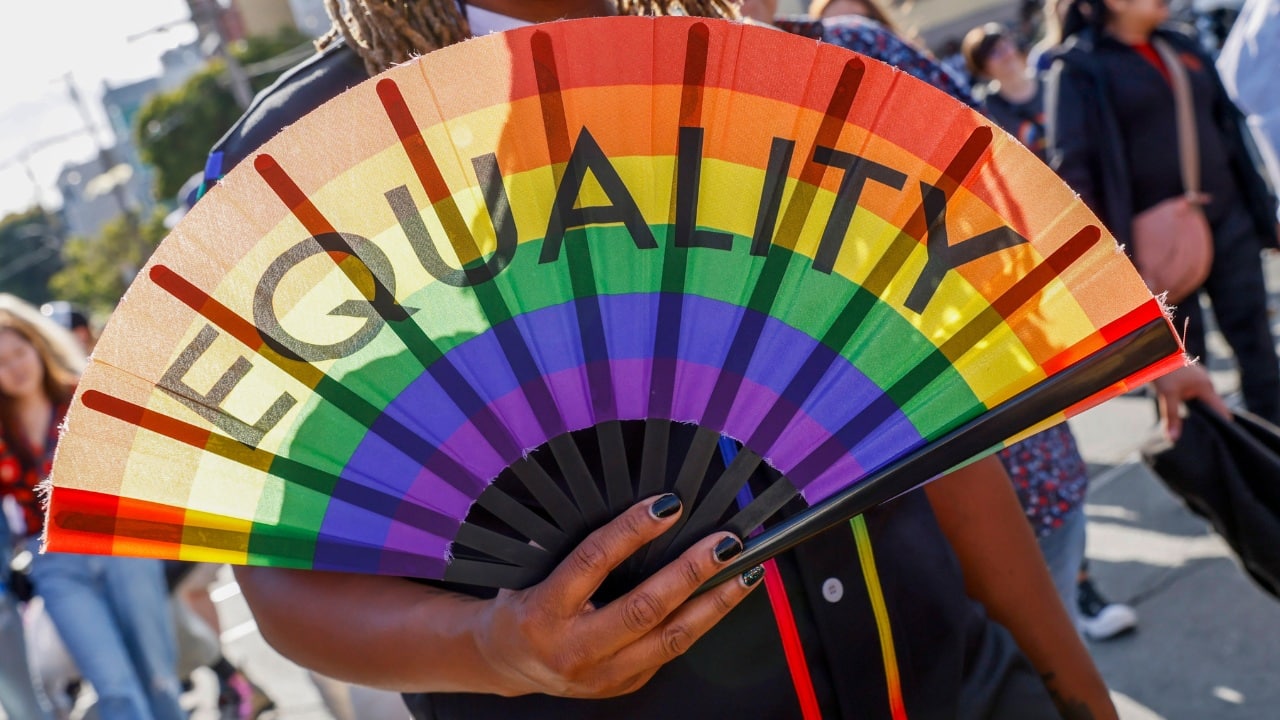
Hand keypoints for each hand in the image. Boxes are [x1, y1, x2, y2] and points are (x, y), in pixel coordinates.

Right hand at [473, 495, 763, 698]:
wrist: (510, 663)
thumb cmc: (525, 604)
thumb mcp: (531, 570)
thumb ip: (571, 545)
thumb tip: (635, 510)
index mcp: (546, 611)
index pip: (595, 562)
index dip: (633, 530)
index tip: (668, 506)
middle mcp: (576, 648)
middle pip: (644, 608)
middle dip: (690, 572)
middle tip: (724, 543)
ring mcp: (603, 674)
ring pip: (671, 638)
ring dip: (715, 604)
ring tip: (745, 574)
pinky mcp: (625, 685)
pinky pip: (670, 651)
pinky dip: (701, 622)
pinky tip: (721, 598)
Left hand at [1152, 364, 1230, 440]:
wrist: (1153, 348)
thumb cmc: (1164, 369)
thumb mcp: (1167, 395)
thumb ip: (1171, 416)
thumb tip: (1173, 438)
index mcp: (1206, 387)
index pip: (1222, 410)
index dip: (1224, 425)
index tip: (1224, 439)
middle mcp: (1206, 382)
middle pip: (1212, 405)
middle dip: (1210, 420)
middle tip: (1206, 438)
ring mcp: (1197, 377)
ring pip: (1202, 398)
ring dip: (1199, 411)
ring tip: (1195, 428)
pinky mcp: (1188, 375)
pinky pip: (1194, 392)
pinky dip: (1191, 402)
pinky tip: (1183, 410)